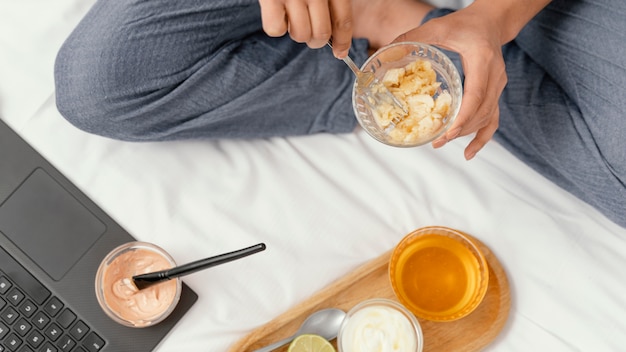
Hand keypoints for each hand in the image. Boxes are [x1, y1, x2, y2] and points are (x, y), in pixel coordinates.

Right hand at [258, 0, 352, 57]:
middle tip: (310, 35)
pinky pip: (276, 29)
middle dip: (316, 41)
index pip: (343, 20)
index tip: (340, 53)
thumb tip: (336, 36)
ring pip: (300, 35)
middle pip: (321, 33)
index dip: (343, 42)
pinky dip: (277, 27)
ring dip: (297, 33)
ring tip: (293, 18)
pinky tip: (278, 13)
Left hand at [394, 5, 506, 159]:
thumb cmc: (466, 24)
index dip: (462, 117)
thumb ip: (414, 38)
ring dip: (466, 134)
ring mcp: (498, 86)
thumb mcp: (439, 27)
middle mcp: (495, 76)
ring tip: (442, 143)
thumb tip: (387, 51)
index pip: (476, 95)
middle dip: (459, 130)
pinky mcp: (496, 93)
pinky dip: (482, 138)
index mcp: (482, 60)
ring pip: (487, 118)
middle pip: (481, 112)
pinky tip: (469, 153)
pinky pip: (493, 120)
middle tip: (436, 142)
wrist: (491, 21)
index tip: (448, 132)